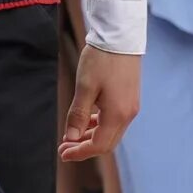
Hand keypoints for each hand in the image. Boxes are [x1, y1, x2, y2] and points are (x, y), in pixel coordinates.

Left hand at [59, 47, 140, 161]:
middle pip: (106, 142)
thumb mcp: (84, 88)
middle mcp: (128, 114)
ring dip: (90, 137)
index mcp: (118, 114)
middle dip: (84, 147)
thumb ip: (78, 115)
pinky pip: (114, 120)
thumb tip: (72, 138)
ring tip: (71, 135)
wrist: (120, 38)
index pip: (99, 145)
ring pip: (110, 132)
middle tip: (63, 147)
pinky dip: (98, 125)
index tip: (62, 154)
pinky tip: (85, 121)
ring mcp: (131, 106)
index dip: (80, 152)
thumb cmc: (100, 61)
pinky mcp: (129, 99)